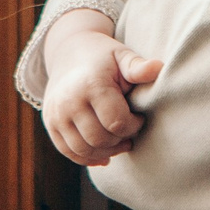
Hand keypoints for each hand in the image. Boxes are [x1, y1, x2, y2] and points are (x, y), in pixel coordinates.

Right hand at [40, 12, 162, 166]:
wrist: (68, 52)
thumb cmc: (103, 57)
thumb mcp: (122, 55)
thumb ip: (138, 66)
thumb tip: (159, 68)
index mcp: (91, 85)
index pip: (116, 122)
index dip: (133, 126)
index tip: (139, 118)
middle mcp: (69, 101)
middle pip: (100, 140)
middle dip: (120, 140)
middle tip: (129, 132)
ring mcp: (56, 115)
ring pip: (84, 150)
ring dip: (106, 152)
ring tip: (118, 141)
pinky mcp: (50, 124)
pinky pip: (69, 152)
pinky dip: (88, 158)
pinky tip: (103, 153)